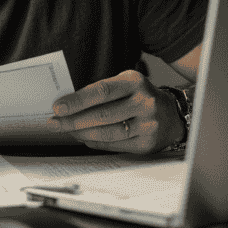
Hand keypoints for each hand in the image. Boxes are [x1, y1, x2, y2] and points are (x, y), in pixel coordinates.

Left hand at [45, 69, 183, 155]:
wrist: (173, 114)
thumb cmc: (140, 96)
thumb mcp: (126, 83)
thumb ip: (102, 91)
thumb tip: (69, 104)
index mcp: (135, 82)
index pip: (101, 91)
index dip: (77, 100)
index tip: (58, 107)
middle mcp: (144, 102)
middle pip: (102, 114)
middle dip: (73, 120)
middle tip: (55, 123)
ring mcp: (147, 124)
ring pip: (107, 132)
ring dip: (82, 133)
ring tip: (67, 131)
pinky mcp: (147, 143)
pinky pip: (115, 145)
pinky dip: (96, 143)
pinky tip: (84, 138)